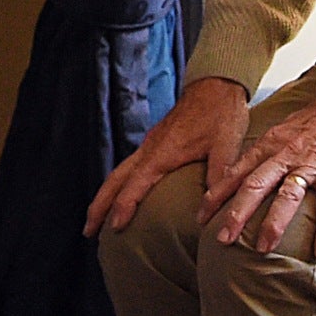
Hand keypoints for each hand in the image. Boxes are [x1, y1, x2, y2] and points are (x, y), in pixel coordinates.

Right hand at [86, 75, 249, 236]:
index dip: (123, 208)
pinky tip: (123, 194)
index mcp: (162, 153)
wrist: (216, 84)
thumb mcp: (226, 146)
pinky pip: (129, 166)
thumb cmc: (221, 114)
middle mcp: (149, 149)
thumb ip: (218, 178)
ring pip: (118, 173)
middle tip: (88, 231)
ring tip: (97, 218)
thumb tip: (207, 214)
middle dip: (99, 206)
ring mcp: (150, 144)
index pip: (135, 185)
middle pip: (115, 180)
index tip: (114, 228)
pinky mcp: (155, 142)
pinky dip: (118, 184)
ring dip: (105, 196)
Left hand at [200, 84, 315, 257]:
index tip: (200, 217)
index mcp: (269, 144)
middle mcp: (285, 154)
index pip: (235, 172)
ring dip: (273, 223)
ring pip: (287, 196)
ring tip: (262, 248)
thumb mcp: (282, 132)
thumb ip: (264, 155)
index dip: (216, 195)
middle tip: (221, 238)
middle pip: (254, 185)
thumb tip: (239, 176)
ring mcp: (312, 164)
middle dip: (235, 213)